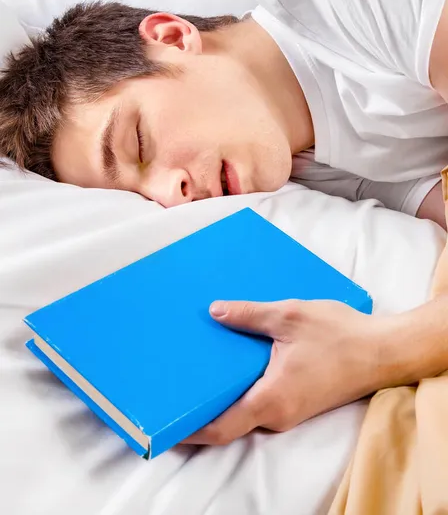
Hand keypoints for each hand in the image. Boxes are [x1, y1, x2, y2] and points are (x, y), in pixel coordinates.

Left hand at [183, 299, 387, 445]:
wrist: (383, 351)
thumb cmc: (340, 335)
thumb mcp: (289, 317)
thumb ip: (249, 315)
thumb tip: (214, 312)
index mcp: (271, 399)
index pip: (221, 427)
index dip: (191, 429)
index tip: (167, 422)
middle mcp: (278, 413)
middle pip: (230, 419)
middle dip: (203, 406)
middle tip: (176, 384)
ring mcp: (290, 410)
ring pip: (247, 409)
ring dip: (225, 393)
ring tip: (201, 368)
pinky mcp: (299, 401)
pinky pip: (263, 399)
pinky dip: (244, 387)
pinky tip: (237, 360)